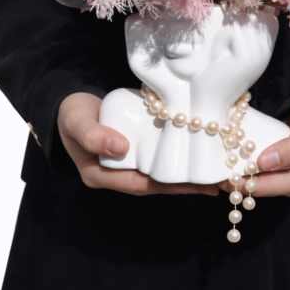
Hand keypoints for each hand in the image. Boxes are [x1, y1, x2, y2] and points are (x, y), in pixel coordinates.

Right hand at [57, 92, 218, 196]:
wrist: (70, 103)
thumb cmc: (71, 113)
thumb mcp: (77, 121)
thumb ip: (93, 134)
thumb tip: (121, 147)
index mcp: (102, 176)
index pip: (141, 185)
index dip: (170, 186)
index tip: (197, 185)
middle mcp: (118, 174)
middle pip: (157, 183)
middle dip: (187, 185)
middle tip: (218, 184)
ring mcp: (128, 164)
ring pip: (161, 173)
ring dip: (187, 174)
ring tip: (217, 175)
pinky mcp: (137, 151)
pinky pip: (160, 159)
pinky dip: (179, 159)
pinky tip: (199, 156)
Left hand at [220, 101, 289, 197]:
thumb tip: (265, 163)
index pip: (268, 188)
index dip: (244, 184)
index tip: (224, 174)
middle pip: (258, 189)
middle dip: (235, 181)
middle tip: (212, 171)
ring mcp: (283, 178)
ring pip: (254, 182)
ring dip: (236, 174)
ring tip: (215, 164)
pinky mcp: (276, 170)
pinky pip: (255, 172)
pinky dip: (242, 165)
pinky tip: (228, 156)